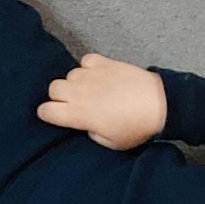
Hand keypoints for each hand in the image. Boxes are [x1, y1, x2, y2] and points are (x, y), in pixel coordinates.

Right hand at [35, 54, 168, 151]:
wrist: (158, 104)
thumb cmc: (136, 127)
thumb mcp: (111, 142)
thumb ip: (91, 132)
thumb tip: (87, 123)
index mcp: (77, 114)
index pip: (46, 111)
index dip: (49, 115)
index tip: (59, 117)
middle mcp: (78, 92)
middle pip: (53, 88)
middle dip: (60, 97)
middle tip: (76, 104)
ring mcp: (90, 75)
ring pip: (70, 75)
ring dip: (77, 83)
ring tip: (93, 91)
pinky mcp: (103, 62)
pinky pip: (86, 61)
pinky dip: (90, 68)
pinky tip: (101, 77)